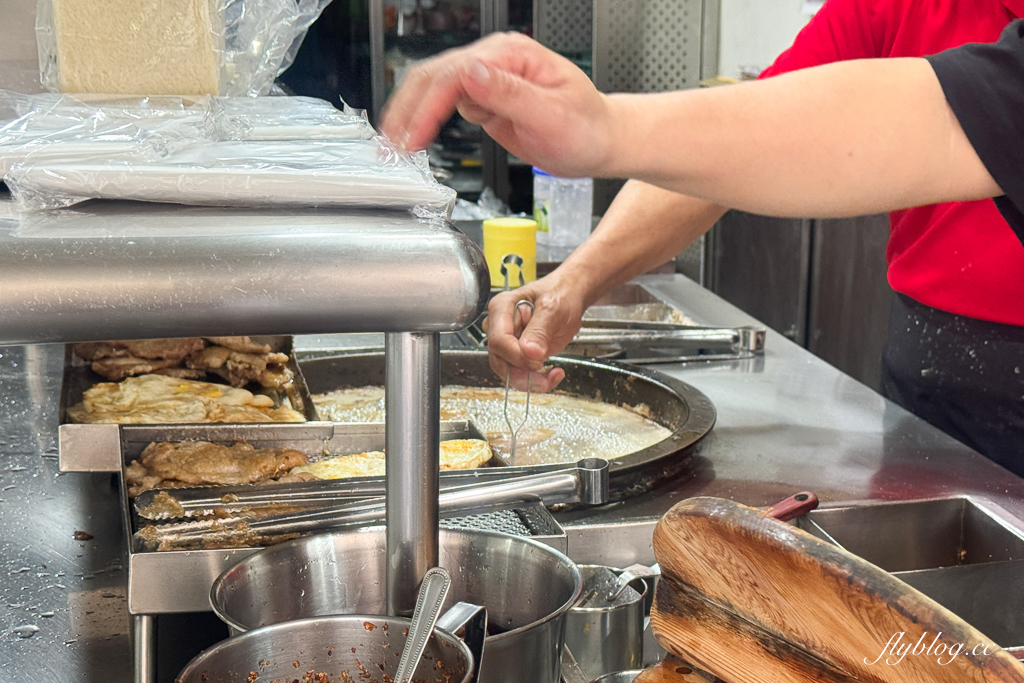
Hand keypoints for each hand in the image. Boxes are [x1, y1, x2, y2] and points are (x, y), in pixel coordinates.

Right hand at [380, 32, 616, 177]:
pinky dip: (424, 121)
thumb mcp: (552, 114)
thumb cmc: (586, 128)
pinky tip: (414, 137)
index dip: (429, 106)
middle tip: (389, 143)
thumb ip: (509, 94)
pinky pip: (445, 105)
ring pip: (433, 89)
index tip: (414, 136)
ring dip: (410, 114)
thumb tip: (471, 73)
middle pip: (434, 76)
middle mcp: (496, 61)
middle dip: (407, 109)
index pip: (455, 74)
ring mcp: (488, 79)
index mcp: (512, 56)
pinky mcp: (484, 99)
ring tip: (392, 144)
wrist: (600, 141)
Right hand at [484, 275, 586, 391]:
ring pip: (508, 372)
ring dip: (530, 380)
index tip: (538, 359)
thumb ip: (540, 329)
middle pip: (500, 360)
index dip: (517, 355)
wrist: (569, 298)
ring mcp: (508, 342)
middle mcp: (500, 326)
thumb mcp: (553, 307)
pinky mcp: (518, 355)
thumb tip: (529, 352)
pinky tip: (553, 374)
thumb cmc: (560, 294)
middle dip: (522, 373)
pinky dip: (536, 381)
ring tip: (552, 375)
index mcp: (502, 308)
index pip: (499, 340)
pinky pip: (520, 375)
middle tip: (545, 374)